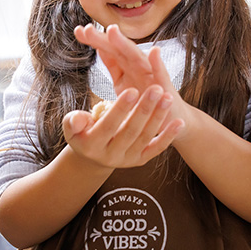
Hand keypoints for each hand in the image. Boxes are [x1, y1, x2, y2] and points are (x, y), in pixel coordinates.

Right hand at [62, 85, 183, 169]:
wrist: (93, 156)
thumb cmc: (82, 133)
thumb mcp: (71, 127)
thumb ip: (74, 121)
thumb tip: (78, 119)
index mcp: (92, 145)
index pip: (108, 126)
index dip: (120, 109)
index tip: (132, 90)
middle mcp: (111, 155)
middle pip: (130, 131)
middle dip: (144, 110)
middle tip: (156, 89)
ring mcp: (127, 159)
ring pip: (145, 138)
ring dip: (158, 118)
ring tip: (167, 98)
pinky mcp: (140, 160)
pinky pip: (156, 149)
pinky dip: (168, 136)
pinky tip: (178, 123)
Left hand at [74, 24, 191, 131]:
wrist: (170, 120)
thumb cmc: (146, 102)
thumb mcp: (124, 83)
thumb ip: (114, 66)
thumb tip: (99, 48)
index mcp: (127, 67)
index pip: (109, 50)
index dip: (95, 40)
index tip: (78, 32)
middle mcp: (139, 67)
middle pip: (119, 50)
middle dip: (104, 38)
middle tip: (87, 29)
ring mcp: (152, 76)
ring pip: (137, 58)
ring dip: (125, 45)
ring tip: (112, 31)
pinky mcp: (166, 89)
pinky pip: (162, 76)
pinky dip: (158, 64)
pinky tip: (154, 52)